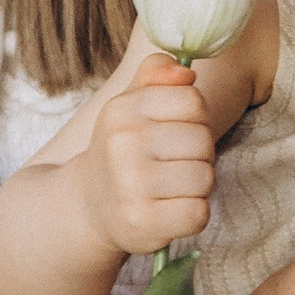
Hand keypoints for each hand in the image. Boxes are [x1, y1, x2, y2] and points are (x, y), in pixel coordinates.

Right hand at [76, 52, 217, 254]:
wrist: (90, 206)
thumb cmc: (124, 150)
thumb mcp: (131, 104)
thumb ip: (156, 75)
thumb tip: (186, 72)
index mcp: (121, 110)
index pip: (193, 100)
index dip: (195, 118)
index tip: (176, 131)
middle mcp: (122, 145)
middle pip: (202, 140)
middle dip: (199, 154)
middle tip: (174, 164)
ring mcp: (131, 186)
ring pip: (204, 177)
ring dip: (198, 185)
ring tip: (173, 187)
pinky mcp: (143, 222)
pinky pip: (198, 213)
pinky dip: (194, 214)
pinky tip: (172, 209)